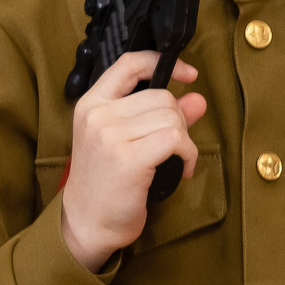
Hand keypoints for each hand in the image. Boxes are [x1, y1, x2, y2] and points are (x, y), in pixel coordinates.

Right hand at [60, 51, 204, 268]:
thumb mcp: (127, 140)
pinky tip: (183, 169)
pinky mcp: (128, 157)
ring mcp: (110, 135)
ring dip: (185, 140)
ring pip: (172, 118)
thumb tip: (197, 98)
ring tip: (177, 159)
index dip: (162, 63)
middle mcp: (97, 115)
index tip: (187, 74)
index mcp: (91, 104)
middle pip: (162, 97)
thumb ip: (160, 116)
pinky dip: (189, 154)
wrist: (87, 221)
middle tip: (174, 145)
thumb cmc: (107, 182)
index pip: (128, 64)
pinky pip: (177, 140)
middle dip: (179, 120)